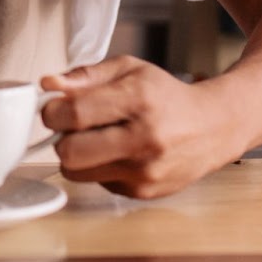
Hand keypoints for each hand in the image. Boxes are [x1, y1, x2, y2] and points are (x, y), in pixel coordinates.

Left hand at [40, 55, 244, 198]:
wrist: (213, 127)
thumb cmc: (165, 95)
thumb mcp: (128, 70)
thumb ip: (85, 75)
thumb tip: (48, 83)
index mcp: (138, 100)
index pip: (73, 113)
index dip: (52, 111)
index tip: (53, 108)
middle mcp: (144, 138)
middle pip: (69, 150)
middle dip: (61, 137)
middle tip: (72, 127)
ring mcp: (145, 170)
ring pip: (77, 172)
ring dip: (76, 156)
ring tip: (96, 139)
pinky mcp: (145, 191)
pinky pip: (98, 183)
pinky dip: (98, 168)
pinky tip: (118, 153)